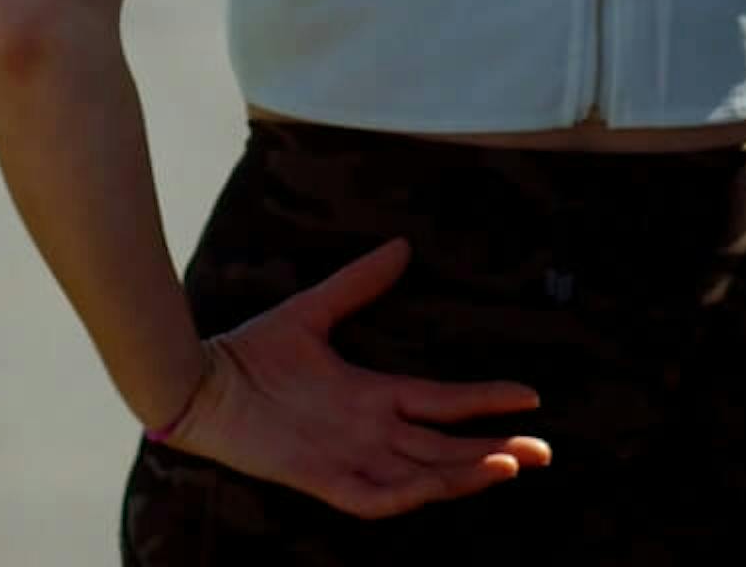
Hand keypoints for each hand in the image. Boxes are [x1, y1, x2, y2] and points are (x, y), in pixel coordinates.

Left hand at [161, 238, 553, 519]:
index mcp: (372, 396)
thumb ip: (359, 283)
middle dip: (496, 452)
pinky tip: (438, 486)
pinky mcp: (321, 479)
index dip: (486, 402)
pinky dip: (408, 495)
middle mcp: (369, 433)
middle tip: (544, 453)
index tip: (530, 398)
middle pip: (446, 449)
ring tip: (509, 466)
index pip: (443, 404)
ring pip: (422, 475)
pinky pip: (374, 498)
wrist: (200, 383)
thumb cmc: (251, 353)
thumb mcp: (314, 312)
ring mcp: (348, 458)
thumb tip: (402, 246)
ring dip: (465, 474)